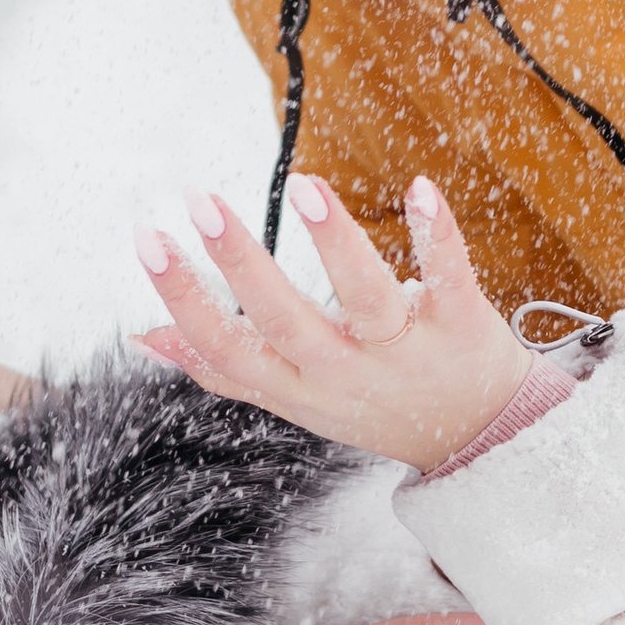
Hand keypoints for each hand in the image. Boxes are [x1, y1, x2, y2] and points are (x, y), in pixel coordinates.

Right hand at [131, 173, 533, 472]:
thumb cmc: (373, 406)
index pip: (228, 348)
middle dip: (241, 263)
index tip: (147, 238)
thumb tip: (143, 336)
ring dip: (336, 242)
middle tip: (202, 202)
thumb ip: (222, 366)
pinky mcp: (461, 325)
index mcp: (297, 386)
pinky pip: (448, 281)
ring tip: (305, 186)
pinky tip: (420, 188)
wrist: (480, 438)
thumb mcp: (292, 398)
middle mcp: (346, 372)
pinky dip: (438, 237)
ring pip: (367, 299)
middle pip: (286, 322)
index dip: (185, 298)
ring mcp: (406, 352)